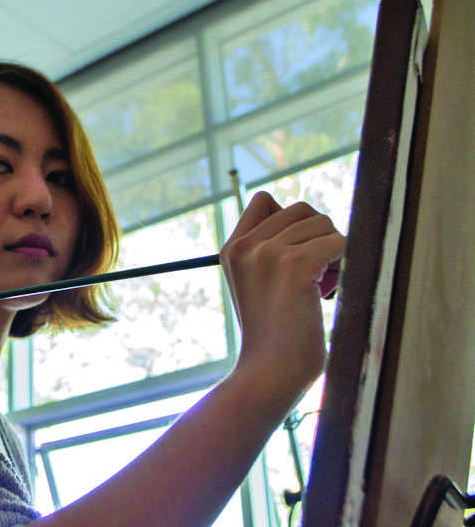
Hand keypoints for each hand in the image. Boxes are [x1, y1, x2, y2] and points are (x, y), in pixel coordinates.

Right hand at [220, 192, 344, 392]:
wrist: (269, 373)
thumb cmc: (273, 338)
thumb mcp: (257, 286)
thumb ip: (270, 253)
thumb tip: (314, 221)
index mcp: (232, 249)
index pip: (265, 200)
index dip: (291, 222)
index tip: (297, 256)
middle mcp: (246, 245)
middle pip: (301, 209)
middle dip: (318, 237)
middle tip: (318, 275)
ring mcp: (268, 253)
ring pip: (322, 223)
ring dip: (333, 251)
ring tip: (323, 286)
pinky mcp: (294, 264)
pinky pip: (337, 242)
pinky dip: (343, 262)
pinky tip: (328, 291)